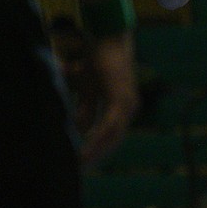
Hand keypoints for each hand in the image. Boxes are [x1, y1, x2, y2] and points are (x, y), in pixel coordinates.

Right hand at [80, 32, 139, 166]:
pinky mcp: (122, 98)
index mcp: (121, 108)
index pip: (110, 136)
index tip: (82, 163)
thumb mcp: (86, 89)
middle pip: (113, 140)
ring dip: (96, 150)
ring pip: (112, 135)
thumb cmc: (96, 60)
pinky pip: (110, 123)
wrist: (106, 37)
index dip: (97, 149)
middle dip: (96, 155)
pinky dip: (98, 135)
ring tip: (80, 163)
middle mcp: (129, 108)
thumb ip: (84, 108)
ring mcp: (128, 104)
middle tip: (79, 170)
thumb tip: (77, 128)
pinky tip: (86, 146)